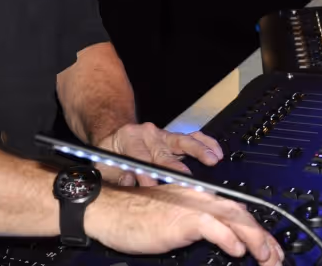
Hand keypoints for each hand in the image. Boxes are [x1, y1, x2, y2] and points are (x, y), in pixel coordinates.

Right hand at [85, 184, 284, 265]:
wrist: (110, 210)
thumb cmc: (135, 218)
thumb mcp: (174, 224)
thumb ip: (198, 227)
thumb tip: (221, 241)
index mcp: (199, 198)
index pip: (236, 212)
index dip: (257, 231)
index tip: (269, 249)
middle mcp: (199, 198)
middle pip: (241, 214)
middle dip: (263, 237)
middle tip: (276, 258)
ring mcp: (191, 206)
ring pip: (233, 218)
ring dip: (254, 239)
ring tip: (267, 257)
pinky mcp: (181, 218)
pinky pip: (211, 226)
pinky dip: (228, 238)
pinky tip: (237, 250)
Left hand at [96, 122, 222, 185]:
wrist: (115, 137)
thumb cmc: (111, 154)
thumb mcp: (105, 166)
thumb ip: (116, 177)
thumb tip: (130, 182)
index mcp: (129, 137)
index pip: (140, 158)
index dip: (146, 176)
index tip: (153, 188)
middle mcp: (148, 134)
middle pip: (164, 152)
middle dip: (175, 167)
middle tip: (186, 177)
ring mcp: (162, 135)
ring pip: (183, 141)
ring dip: (199, 151)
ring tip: (212, 159)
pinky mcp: (173, 138)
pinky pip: (192, 137)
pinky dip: (206, 143)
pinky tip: (216, 151)